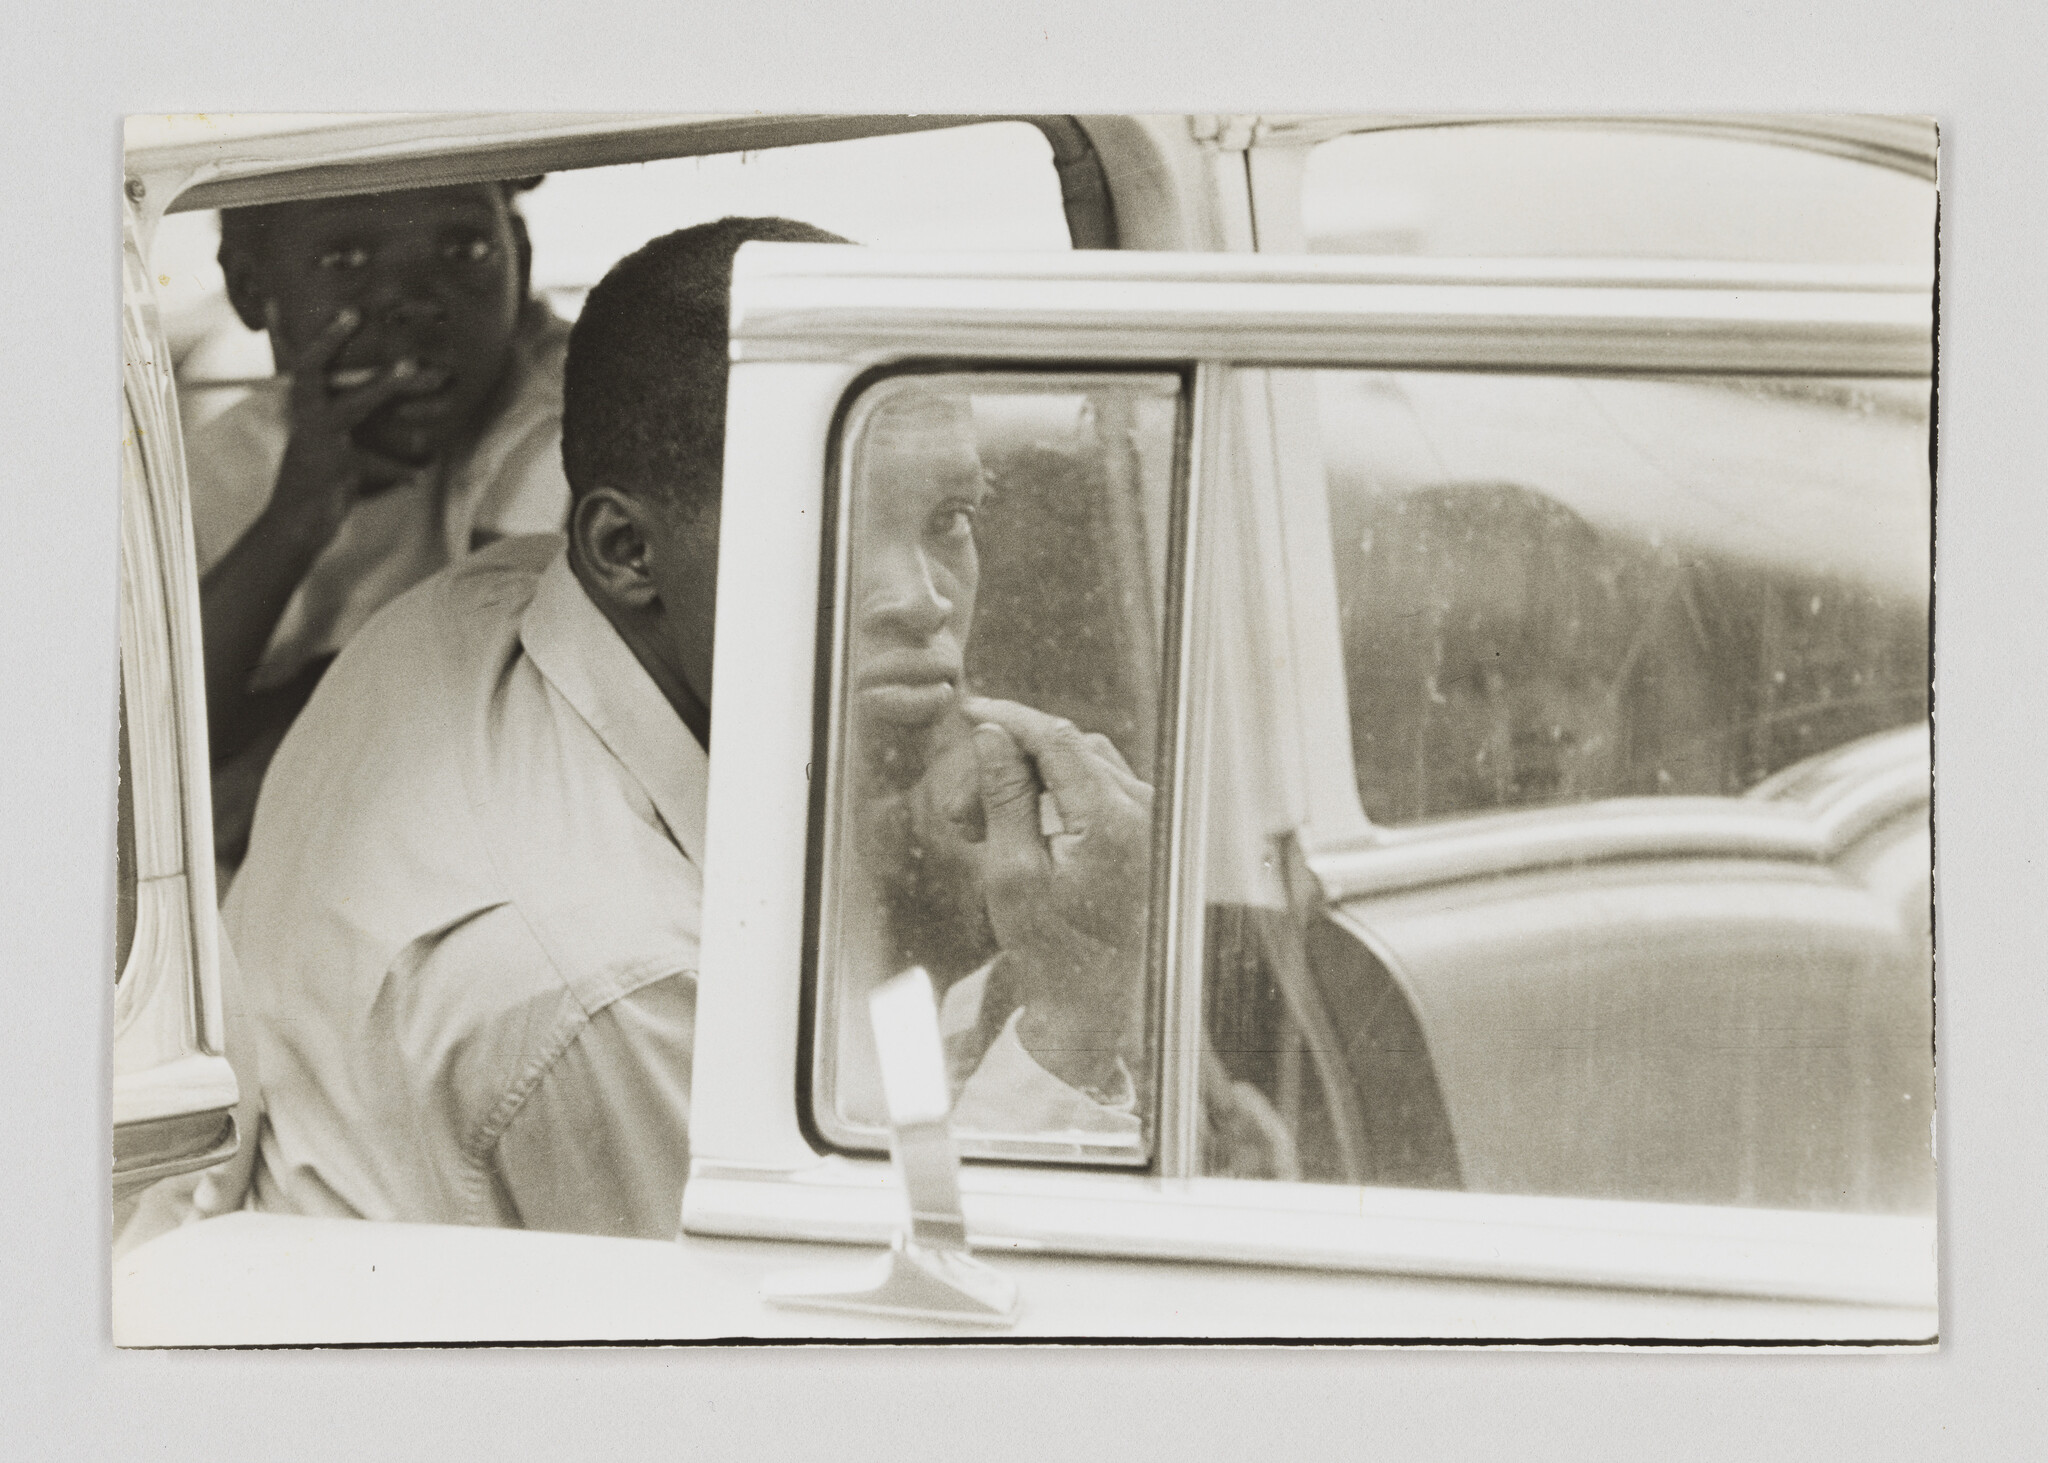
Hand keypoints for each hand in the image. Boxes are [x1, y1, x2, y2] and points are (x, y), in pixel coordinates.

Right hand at [264, 306, 436, 547]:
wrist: (294, 525)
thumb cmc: (320, 478)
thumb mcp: (331, 441)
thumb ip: (351, 416)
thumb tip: (384, 390)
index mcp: (304, 408)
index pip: (307, 364)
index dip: (325, 338)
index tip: (349, 312)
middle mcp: (305, 418)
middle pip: (318, 374)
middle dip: (340, 346)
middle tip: (365, 307)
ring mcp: (316, 443)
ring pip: (350, 407)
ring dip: (381, 387)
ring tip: (415, 369)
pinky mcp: (332, 470)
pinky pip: (373, 464)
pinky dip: (398, 470)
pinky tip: (420, 476)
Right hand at [960, 696, 1152, 1092]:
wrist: (1091, 1003)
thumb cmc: (1050, 950)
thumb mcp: (1012, 872)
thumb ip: (1005, 796)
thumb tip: (991, 735)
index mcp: (1114, 822)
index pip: (1057, 739)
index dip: (1009, 718)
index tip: (968, 711)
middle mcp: (1144, 811)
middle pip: (1068, 747)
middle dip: (1009, 759)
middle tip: (960, 806)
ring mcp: (1150, 818)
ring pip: (1082, 761)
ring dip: (1030, 775)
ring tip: (981, 823)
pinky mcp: (1145, 828)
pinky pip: (1097, 783)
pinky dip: (1054, 789)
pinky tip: (1018, 823)